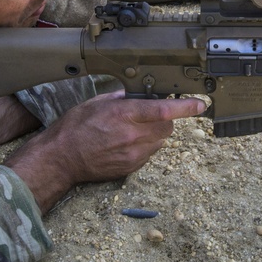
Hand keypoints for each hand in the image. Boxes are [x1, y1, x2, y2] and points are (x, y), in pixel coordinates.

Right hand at [4, 91, 205, 212]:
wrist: (61, 159)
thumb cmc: (74, 127)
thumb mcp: (97, 102)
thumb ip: (123, 98)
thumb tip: (140, 94)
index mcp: (125, 114)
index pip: (164, 110)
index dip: (186, 107)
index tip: (200, 104)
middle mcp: (133, 135)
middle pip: (168, 127)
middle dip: (165, 120)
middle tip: (148, 116)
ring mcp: (133, 154)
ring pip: (160, 142)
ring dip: (154, 134)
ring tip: (131, 130)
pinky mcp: (131, 167)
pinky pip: (149, 154)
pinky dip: (144, 147)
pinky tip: (125, 143)